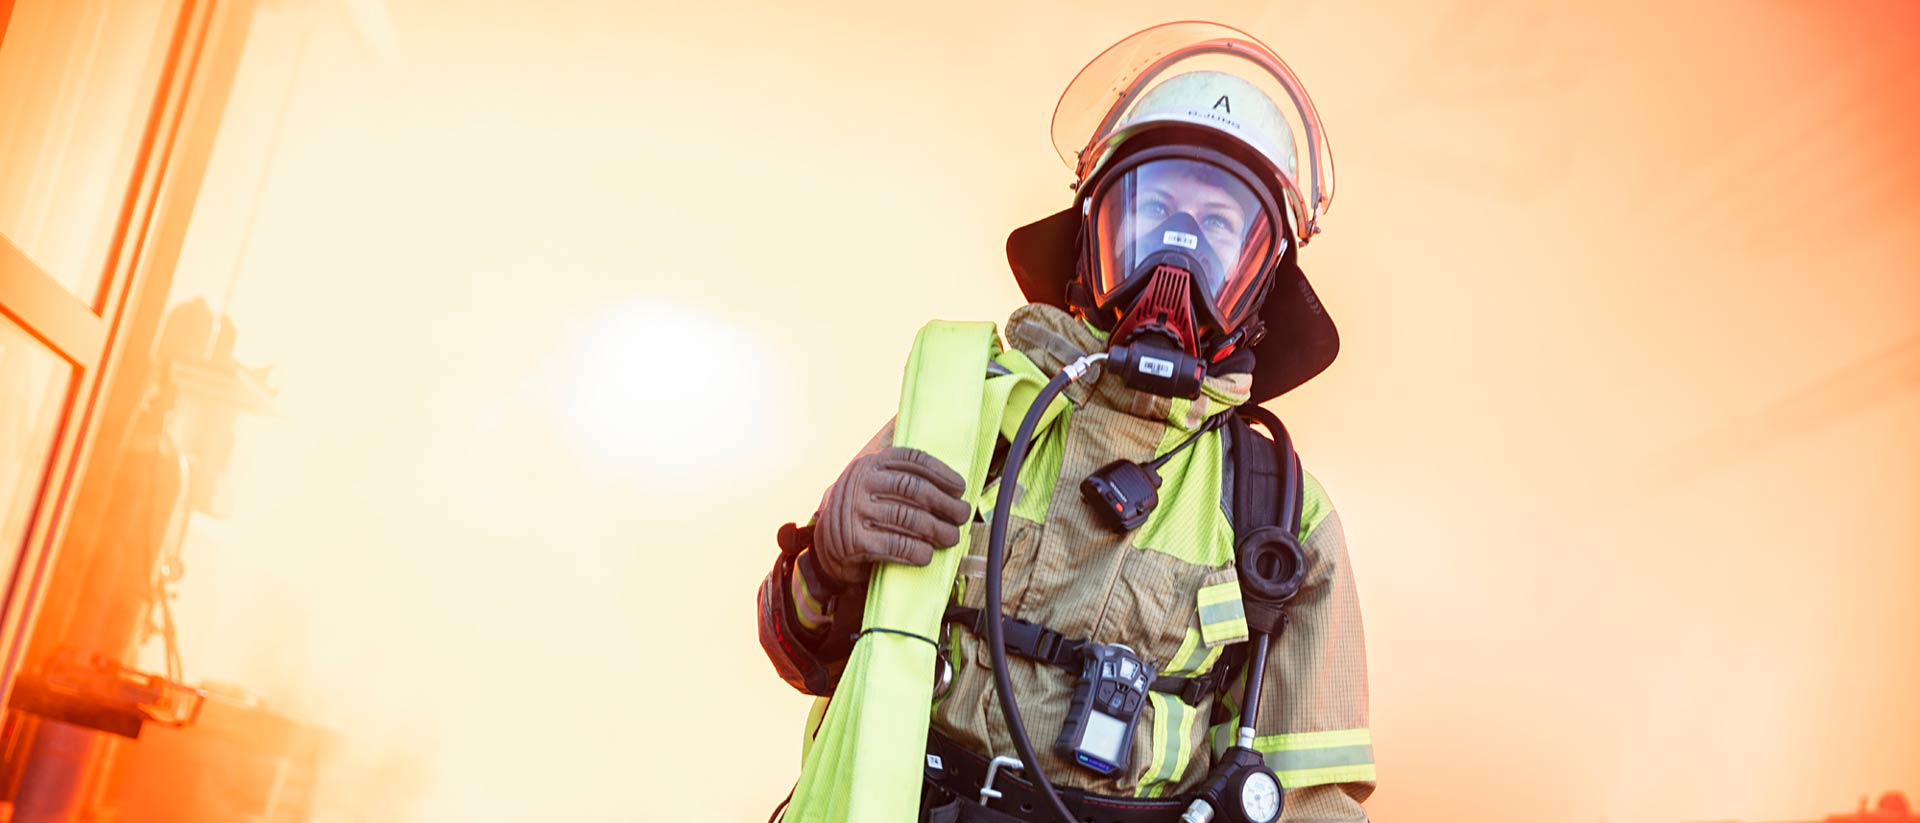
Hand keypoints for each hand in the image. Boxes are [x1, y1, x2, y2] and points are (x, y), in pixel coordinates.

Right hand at [813, 447, 971, 588]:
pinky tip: (927, 555)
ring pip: (907, 517)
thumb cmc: (864, 514)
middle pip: (913, 489)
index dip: (941, 472)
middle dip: (944, 503)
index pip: (912, 459)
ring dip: (936, 530)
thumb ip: (903, 481)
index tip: (960, 488)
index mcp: (871, 463)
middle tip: (962, 515)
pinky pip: (894, 544)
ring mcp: (854, 510)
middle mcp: (861, 482)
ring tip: (951, 537)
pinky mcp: (853, 540)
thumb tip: (953, 491)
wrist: (826, 544)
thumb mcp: (875, 486)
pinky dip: (915, 551)